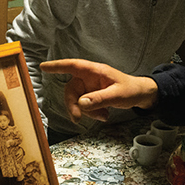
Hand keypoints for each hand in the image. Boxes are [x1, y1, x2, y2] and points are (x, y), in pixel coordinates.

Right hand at [40, 59, 157, 121]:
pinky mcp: (92, 97)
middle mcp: (89, 78)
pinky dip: (92, 113)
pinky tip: (104, 115)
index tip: (43, 66)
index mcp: (94, 71)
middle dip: (73, 105)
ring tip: (103, 116)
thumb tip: (80, 103)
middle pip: (71, 90)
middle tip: (78, 119)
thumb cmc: (131, 89)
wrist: (140, 96)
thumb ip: (99, 99)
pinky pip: (84, 106)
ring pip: (77, 101)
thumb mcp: (117, 95)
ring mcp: (90, 88)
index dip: (57, 66)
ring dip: (87, 112)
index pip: (72, 66)